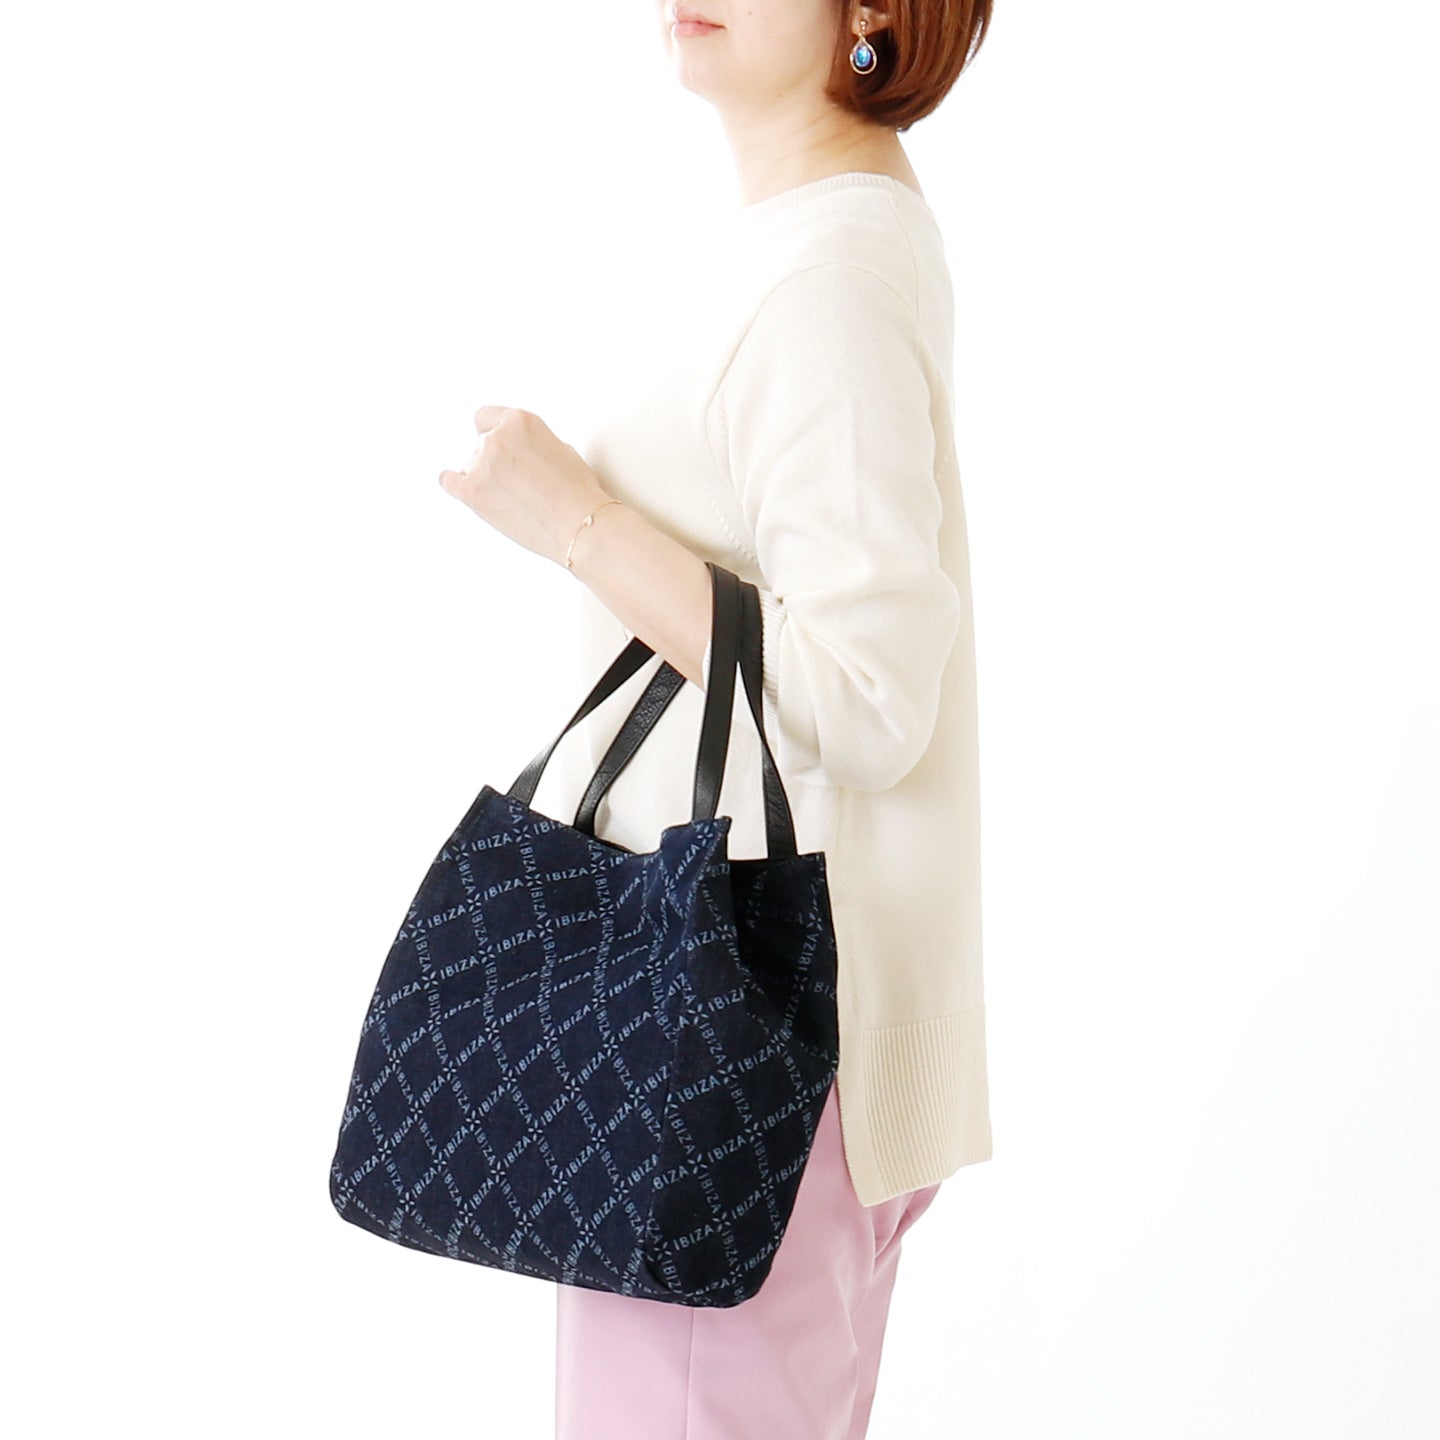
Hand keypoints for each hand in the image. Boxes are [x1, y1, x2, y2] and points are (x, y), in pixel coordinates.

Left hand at [438, 405, 612, 566]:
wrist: (581, 525)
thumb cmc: (578, 493)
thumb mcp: (560, 449)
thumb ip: (531, 443)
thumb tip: (519, 453)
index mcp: (520, 421)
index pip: (487, 418)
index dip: (494, 434)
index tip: (498, 445)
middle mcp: (497, 438)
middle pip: (481, 445)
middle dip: (495, 461)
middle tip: (517, 483)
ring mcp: (481, 465)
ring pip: (470, 466)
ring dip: (484, 478)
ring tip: (512, 499)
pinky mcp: (472, 492)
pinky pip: (449, 482)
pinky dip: (454, 484)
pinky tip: (457, 486)